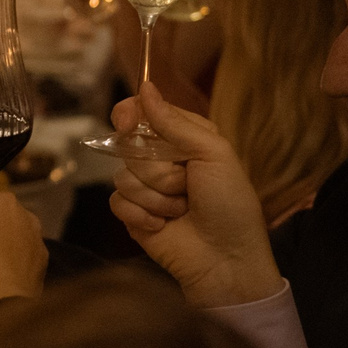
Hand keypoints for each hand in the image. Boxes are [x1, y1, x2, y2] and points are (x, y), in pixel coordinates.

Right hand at [103, 83, 282, 308]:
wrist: (227, 261)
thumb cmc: (230, 204)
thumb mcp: (213, 154)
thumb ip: (174, 123)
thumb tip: (144, 86)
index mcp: (184, 138)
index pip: (144, 112)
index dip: (130, 114)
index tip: (126, 121)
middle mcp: (162, 159)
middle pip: (129, 146)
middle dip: (158, 170)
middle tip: (186, 186)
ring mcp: (146, 188)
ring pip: (123, 176)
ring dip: (156, 198)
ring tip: (180, 211)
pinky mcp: (133, 215)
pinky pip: (117, 202)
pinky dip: (141, 216)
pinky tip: (162, 227)